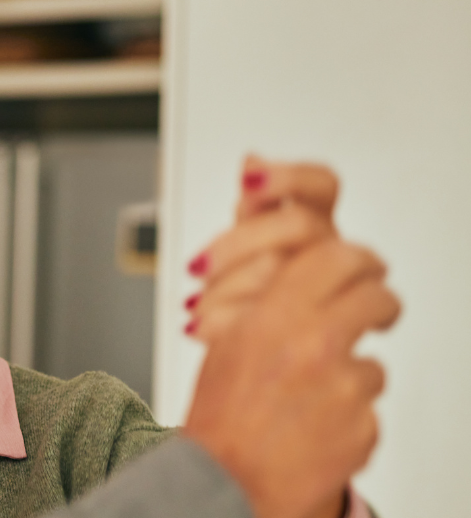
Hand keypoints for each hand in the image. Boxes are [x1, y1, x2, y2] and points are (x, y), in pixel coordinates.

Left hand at [186, 157, 339, 343]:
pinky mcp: (304, 328)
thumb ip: (256, 206)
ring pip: (283, 275)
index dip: (288, 179)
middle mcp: (323, 254)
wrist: (270, 358)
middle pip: (299, 228)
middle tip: (197, 266)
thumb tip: (251, 159)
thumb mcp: (256, 244)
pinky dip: (223, 323)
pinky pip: (270, 323)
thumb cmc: (266, 292)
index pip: (319, 187)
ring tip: (194, 306)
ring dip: (227, 289)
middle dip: (238, 243)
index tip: (248, 179)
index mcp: (314, 223)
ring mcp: (318, 290)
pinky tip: (196, 326)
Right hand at [186, 157, 349, 517]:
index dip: (359, 261)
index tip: (366, 270)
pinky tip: (311, 439)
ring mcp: (343, 389)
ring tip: (308, 409)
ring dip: (351, 380)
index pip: (338, 258)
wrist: (218, 491)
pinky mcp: (362, 429)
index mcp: (272, 319)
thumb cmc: (215, 428)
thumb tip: (305, 289)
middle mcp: (313, 345)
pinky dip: (347, 425)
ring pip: (372, 366)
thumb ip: (267, 314)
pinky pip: (367, 415)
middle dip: (380, 306)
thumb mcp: (225, 352)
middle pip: (376, 299)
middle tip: (378, 314)